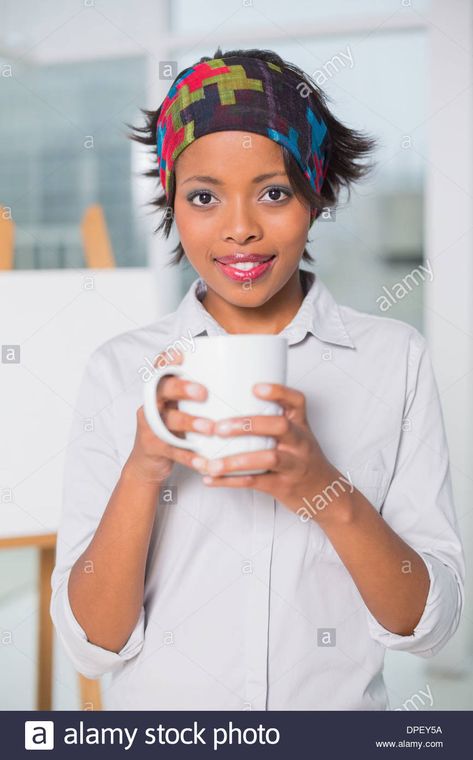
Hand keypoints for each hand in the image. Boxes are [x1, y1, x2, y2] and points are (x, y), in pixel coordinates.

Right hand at [125, 349, 215, 483]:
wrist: (147, 464)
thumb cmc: (174, 430)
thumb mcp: (181, 408)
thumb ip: (201, 396)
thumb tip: (244, 380)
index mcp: (161, 391)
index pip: (160, 368)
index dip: (167, 359)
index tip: (182, 354)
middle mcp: (152, 404)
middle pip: (161, 389)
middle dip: (181, 388)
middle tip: (203, 392)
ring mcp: (150, 426)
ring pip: (167, 420)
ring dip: (189, 423)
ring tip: (209, 428)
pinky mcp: (153, 447)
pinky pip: (172, 451)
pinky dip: (189, 456)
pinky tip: (205, 461)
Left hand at [193, 382, 339, 514]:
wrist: (324, 493)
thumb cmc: (302, 459)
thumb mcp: (296, 435)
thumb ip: (271, 420)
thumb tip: (228, 404)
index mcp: (300, 425)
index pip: (296, 401)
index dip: (278, 392)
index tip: (255, 388)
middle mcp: (299, 442)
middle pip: (280, 426)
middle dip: (248, 425)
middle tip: (219, 428)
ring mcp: (293, 464)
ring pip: (268, 458)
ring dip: (236, 461)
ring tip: (211, 464)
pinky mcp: (284, 486)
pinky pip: (256, 482)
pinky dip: (231, 481)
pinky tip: (211, 479)